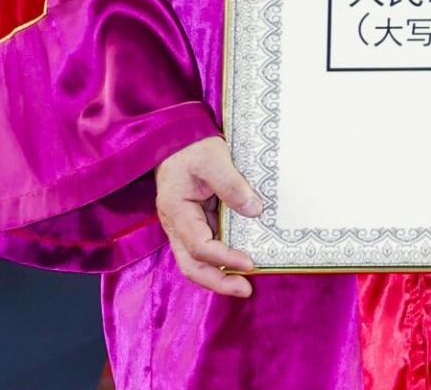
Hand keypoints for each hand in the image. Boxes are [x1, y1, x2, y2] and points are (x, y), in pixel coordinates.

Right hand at [155, 137, 261, 297]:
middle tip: (246, 289)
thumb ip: (232, 185)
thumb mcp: (214, 159)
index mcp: (176, 211)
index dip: (224, 258)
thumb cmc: (193, 147)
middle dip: (218, 282)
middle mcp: (176, 225)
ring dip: (219, 275)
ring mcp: (183, 226)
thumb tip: (254, 210)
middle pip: (191, 265)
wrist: (177, 140)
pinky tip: (239, 262)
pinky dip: (220, 260)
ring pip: (196, 262)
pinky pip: (205, 248)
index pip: (199, 246)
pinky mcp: (194, 223)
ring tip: (245, 284)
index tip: (250, 263)